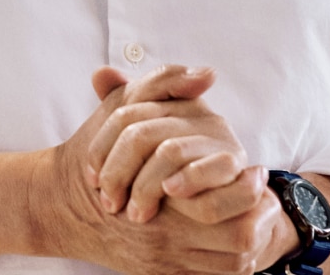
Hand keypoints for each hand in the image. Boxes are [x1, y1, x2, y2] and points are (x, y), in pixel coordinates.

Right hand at [30, 67, 292, 274]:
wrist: (61, 205)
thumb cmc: (97, 152)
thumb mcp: (123, 109)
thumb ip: (163, 83)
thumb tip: (206, 74)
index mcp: (162, 192)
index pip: (225, 202)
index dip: (249, 188)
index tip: (256, 170)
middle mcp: (165, 232)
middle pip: (236, 239)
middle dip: (259, 219)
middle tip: (267, 197)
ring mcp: (163, 257)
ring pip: (229, 261)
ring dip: (250, 240)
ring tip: (259, 215)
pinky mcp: (159, 273)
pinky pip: (210, 274)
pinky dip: (229, 259)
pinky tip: (234, 233)